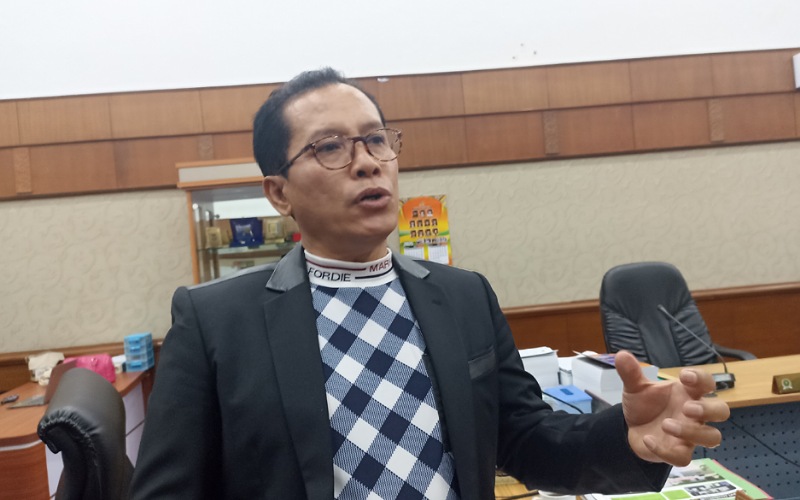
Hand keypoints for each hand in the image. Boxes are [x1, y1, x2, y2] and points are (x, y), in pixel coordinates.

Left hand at [615, 350, 730, 465]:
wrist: (631, 428)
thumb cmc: (644, 405)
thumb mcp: (635, 387)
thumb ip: (630, 373)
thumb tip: (622, 355)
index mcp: (687, 393)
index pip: (707, 383)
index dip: (702, 379)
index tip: (685, 376)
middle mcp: (694, 414)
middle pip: (721, 411)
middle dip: (709, 409)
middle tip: (687, 407)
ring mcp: (690, 435)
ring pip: (711, 437)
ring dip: (692, 432)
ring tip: (666, 424)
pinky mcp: (679, 452)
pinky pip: (683, 457)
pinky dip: (665, 450)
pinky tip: (648, 440)